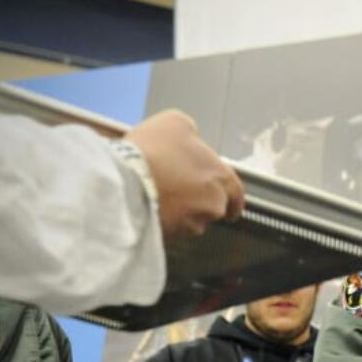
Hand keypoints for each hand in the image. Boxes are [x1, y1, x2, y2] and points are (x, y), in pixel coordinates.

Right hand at [125, 109, 244, 241]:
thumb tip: (191, 137)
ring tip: (157, 194)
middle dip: (199, 201)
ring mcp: (191, 225)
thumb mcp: (176, 123)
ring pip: (191, 221)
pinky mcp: (169, 238)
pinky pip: (169, 231)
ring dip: (179, 211)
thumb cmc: (152, 152)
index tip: (231, 205)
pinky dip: (161, 220)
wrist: (125, 182)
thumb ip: (191, 133)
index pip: (237, 193)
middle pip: (212, 207)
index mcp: (222, 178)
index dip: (232, 197)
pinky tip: (146, 206)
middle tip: (179, 190)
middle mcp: (213, 206)